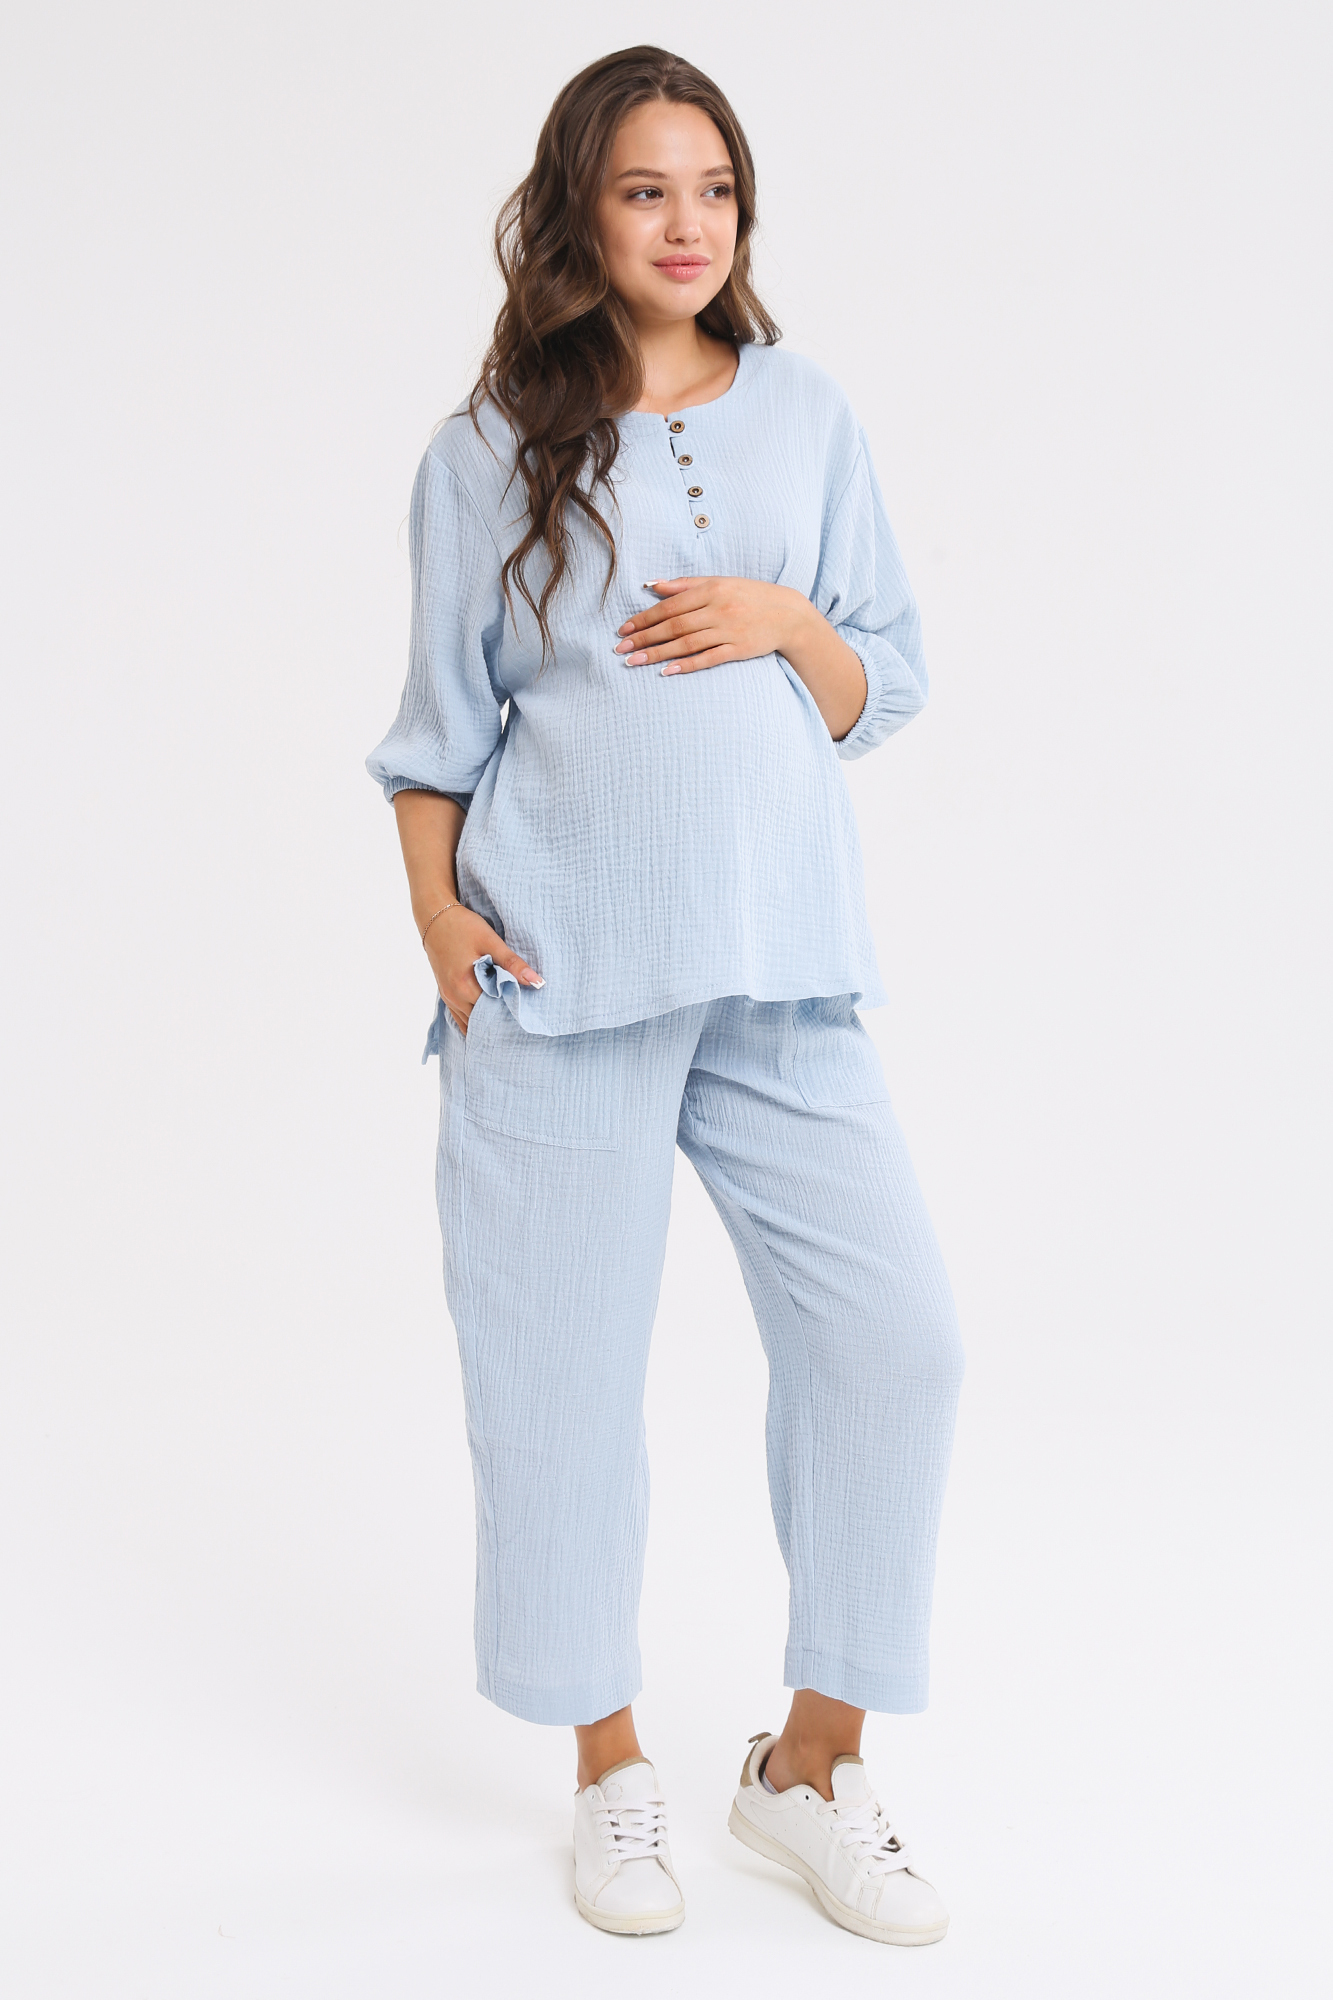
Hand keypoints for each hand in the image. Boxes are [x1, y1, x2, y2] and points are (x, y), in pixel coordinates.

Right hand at [424, 906, 542, 1035]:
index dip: (511, 1012)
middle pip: (482, 1020)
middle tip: (520, 1015)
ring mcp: (448, 997)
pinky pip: (461, 1017)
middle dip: (500, 1019)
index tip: (526, 1009)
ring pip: (471, 1022)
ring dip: (487, 1021)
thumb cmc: (463, 927)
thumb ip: (513, 964)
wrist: (435, 919)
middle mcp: (454, 997)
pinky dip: (475, 1019)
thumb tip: (537, 982)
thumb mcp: (491, 941)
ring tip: (507, 1016)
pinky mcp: (446, 994)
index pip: (494, 1012)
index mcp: (465, 986)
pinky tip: (488, 1017)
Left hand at [613, 576, 819, 674]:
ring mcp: (728, 630)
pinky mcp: (738, 650)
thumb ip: (685, 584)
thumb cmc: (749, 595)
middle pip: (674, 626)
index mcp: (711, 589)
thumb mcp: (719, 582)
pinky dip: (687, 665)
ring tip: (634, 662)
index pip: (670, 606)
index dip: (645, 618)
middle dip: (645, 638)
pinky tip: (667, 671)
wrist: (788, 614)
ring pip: (687, 643)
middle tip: (621, 649)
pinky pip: (708, 658)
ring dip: (658, 653)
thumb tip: (652, 585)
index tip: (624, 630)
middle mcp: (718, 609)